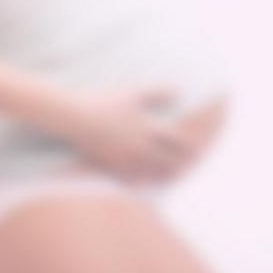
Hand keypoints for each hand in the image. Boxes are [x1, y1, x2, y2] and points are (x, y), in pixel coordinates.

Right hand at [65, 87, 185, 179]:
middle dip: (178, 163)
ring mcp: (126, 159)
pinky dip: (142, 180)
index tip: (195, 147)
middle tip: (185, 165)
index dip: (188, 145)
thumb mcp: (134, 93)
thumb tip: (178, 92)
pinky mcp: (112, 165)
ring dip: (162, 174)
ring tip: (168, 176)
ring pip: (151, 173)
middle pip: (167, 162)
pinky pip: (132, 179)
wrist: (76, 118)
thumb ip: (157, 92)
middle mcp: (140, 148)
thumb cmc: (105, 102)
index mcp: (148, 129)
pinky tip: (142, 180)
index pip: (177, 142)